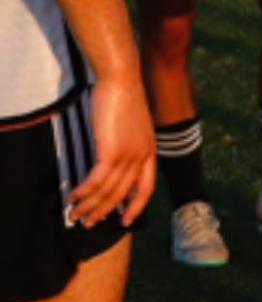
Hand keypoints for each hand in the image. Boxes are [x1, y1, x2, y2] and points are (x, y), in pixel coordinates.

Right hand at [68, 69, 155, 227]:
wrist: (121, 78)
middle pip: (122, 195)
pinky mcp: (111, 152)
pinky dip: (84, 192)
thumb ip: (128, 142)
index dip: (136, 207)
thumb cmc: (123, 96)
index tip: (126, 221)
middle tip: (88, 223)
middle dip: (104, 212)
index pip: (146, 188)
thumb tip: (113, 155)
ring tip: (74, 215)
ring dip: (89, 206)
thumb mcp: (132, 123)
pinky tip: (72, 197)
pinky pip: (96, 181)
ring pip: (107, 191)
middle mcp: (141, 157)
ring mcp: (128, 156)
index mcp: (149, 151)